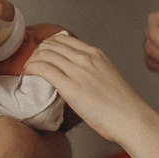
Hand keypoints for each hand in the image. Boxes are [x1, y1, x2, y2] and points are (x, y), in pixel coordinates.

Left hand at [24, 33, 158, 150]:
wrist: (130, 118)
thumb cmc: (122, 106)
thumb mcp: (107, 77)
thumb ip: (91, 72)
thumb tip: (76, 78)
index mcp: (96, 54)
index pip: (63, 39)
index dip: (47, 45)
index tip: (41, 55)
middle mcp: (86, 57)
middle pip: (50, 44)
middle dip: (36, 52)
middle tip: (31, 64)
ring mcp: (78, 70)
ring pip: (44, 54)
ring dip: (31, 60)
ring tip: (27, 70)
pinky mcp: (70, 86)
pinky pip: (43, 68)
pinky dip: (31, 68)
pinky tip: (27, 74)